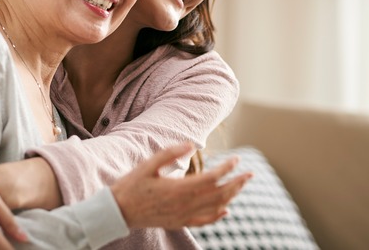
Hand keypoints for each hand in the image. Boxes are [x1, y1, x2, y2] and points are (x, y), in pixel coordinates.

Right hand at [110, 143, 252, 228]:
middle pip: (219, 194)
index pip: (212, 178)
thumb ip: (170, 153)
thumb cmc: (132, 185)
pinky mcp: (179, 222)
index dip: (227, 168)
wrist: (118, 211)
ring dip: (231, 196)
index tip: (236, 159)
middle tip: (249, 174)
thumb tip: (192, 145)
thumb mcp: (148, 164)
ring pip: (215, 207)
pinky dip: (218, 216)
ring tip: (240, 185)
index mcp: (179, 189)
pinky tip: (226, 210)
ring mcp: (183, 216)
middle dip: (237, 183)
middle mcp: (185, 205)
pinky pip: (204, 221)